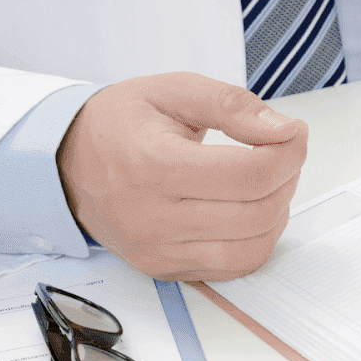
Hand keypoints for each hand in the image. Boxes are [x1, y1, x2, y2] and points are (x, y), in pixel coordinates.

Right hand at [56, 72, 307, 280]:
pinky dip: (255, 240)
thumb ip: (234, 106)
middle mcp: (152, 218)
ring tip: (265, 181)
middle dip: (288, 179)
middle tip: (281, 152)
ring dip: (277, 213)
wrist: (66, 160)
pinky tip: (247, 209)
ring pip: (252, 249)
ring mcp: (156, 251)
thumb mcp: (175, 90)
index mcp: (154, 166)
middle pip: (258, 214)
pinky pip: (232, 268)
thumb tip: (284, 130)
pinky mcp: (162, 269)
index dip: (291, 153)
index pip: (251, 175)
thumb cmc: (120, 122)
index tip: (294, 133)